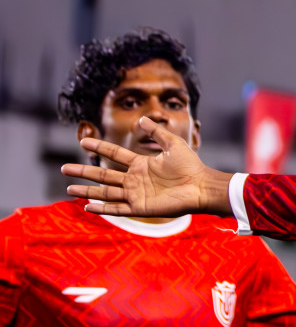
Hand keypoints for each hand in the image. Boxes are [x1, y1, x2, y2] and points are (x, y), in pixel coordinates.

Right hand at [62, 117, 232, 216]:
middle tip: (63, 168)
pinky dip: (102, 208)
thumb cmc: (190, 166)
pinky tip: (87, 206)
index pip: (114, 154)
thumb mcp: (173, 144)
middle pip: (103, 174)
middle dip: (83, 172)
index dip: (99, 147)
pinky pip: (117, 208)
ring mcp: (136, 194)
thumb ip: (157, 132)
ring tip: (69, 188)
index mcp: (141, 164)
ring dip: (87, 191)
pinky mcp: (141, 207)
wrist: (201, 186)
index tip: (82, 141)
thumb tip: (142, 118)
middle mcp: (135, 179)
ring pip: (106, 192)